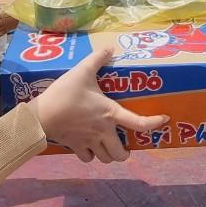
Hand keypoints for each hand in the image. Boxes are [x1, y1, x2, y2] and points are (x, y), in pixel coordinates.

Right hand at [33, 47, 167, 162]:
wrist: (41, 116)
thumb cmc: (64, 94)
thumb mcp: (82, 71)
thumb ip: (97, 58)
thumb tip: (110, 47)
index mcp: (110, 113)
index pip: (138, 123)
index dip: (154, 123)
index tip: (163, 120)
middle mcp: (103, 132)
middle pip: (120, 154)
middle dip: (125, 153)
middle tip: (125, 146)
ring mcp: (89, 142)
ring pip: (105, 159)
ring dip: (109, 155)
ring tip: (108, 147)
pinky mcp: (75, 146)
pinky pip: (87, 158)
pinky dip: (90, 155)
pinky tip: (88, 147)